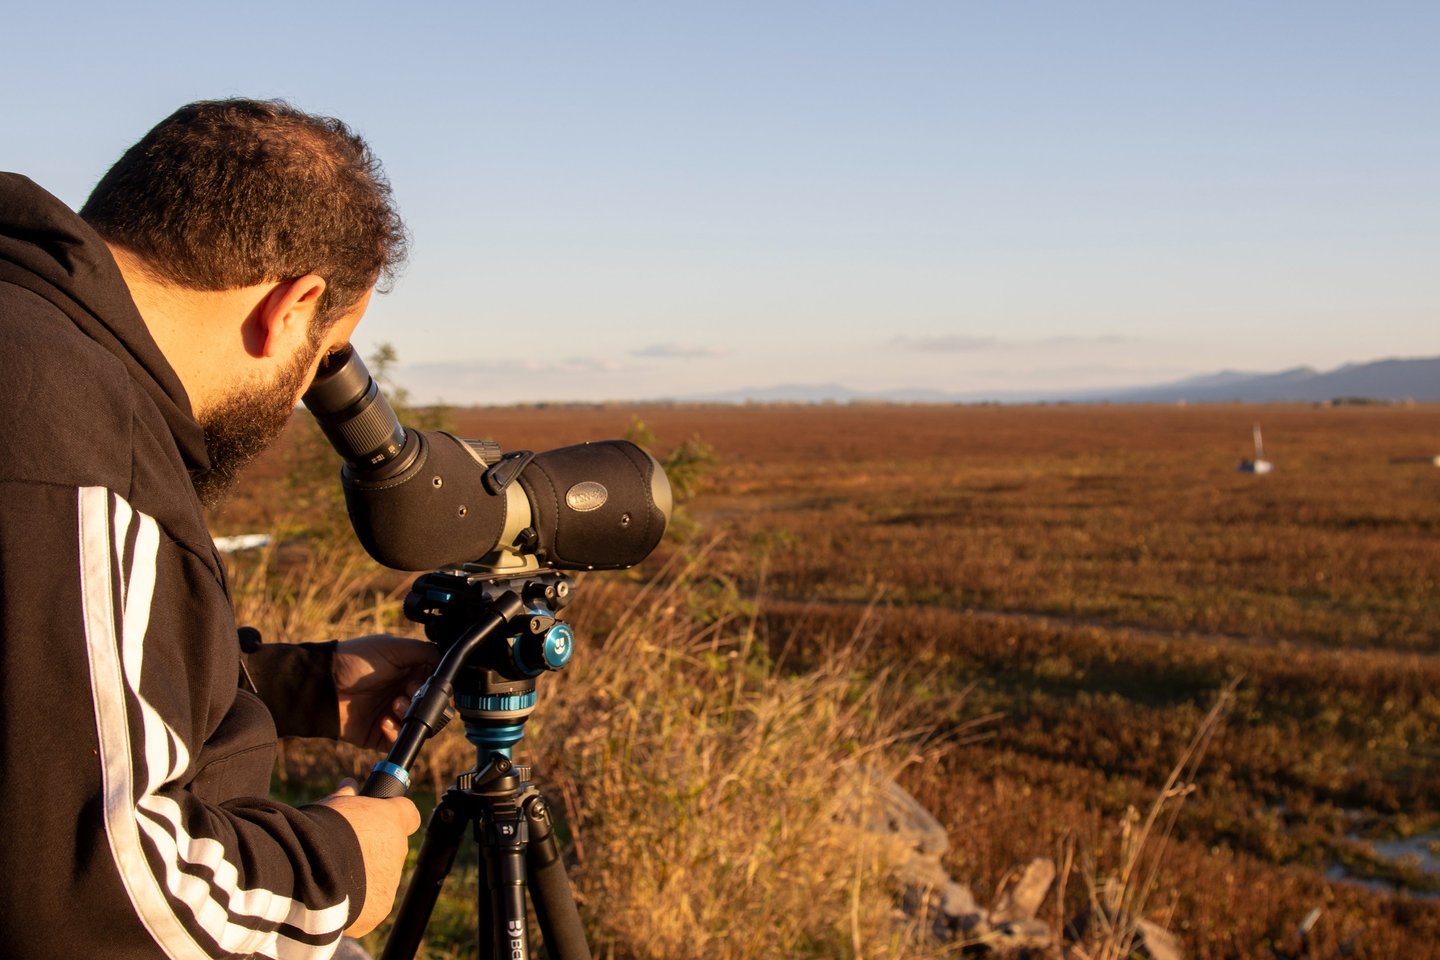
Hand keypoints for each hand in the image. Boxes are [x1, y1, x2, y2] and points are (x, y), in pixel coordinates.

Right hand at [316, 780, 420, 937]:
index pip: (408, 814)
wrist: (309, 871)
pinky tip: (335, 898)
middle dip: (373, 852)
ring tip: (334, 878)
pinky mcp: (380, 906)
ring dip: (366, 878)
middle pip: (392, 849)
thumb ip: (346, 796)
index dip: (393, 818)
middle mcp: (398, 848)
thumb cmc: (319, 832)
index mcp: (392, 819)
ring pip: (382, 878)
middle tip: (345, 855)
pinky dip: (358, 903)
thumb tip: (348, 785)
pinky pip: (372, 904)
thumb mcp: (331, 806)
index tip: (378, 823)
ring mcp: (391, 879)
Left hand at [333, 635, 439, 749]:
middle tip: (407, 694)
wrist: (325, 686)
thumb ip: (425, 651)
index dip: (434, 686)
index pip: (436, 684)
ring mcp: (393, 715)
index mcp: (410, 672)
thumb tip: (447, 660)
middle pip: (431, 707)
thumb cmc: (356, 661)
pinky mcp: (380, 735)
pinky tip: (383, 721)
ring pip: (418, 725)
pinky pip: (399, 741)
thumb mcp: (394, 647)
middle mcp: (404, 693)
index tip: (423, 683)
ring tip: (393, 706)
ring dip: (408, 716)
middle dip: (422, 702)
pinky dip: (395, 732)